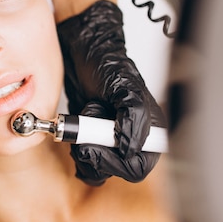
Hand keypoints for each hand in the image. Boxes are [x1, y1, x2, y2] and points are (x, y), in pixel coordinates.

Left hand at [57, 0, 165, 184]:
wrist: (79, 50)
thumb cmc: (104, 61)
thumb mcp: (122, 86)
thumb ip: (134, 117)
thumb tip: (131, 148)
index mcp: (149, 128)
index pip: (138, 166)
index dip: (115, 161)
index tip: (94, 145)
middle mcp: (132, 136)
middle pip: (117, 171)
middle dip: (96, 154)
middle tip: (82, 133)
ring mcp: (110, 138)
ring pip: (99, 169)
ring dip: (84, 150)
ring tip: (83, 121)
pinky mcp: (90, 137)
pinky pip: (84, 160)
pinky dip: (74, 148)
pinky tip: (73, 127)